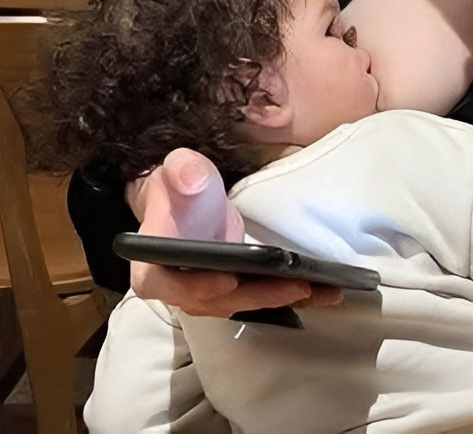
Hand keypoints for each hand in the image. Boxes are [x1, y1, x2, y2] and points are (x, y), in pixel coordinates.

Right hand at [130, 149, 342, 316]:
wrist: (185, 199)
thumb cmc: (179, 186)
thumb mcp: (178, 169)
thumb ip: (183, 172)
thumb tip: (193, 178)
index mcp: (151, 262)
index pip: (163, 284)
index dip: (193, 287)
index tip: (226, 281)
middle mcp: (176, 285)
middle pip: (213, 301)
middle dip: (257, 296)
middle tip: (295, 286)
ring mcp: (205, 290)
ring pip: (240, 302)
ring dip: (279, 299)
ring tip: (319, 290)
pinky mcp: (231, 287)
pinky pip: (256, 296)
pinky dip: (286, 295)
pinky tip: (321, 290)